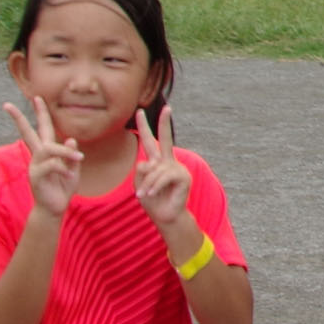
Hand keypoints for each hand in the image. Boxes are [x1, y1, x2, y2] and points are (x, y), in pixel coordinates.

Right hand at [3, 96, 81, 217]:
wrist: (55, 208)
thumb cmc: (63, 187)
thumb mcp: (73, 169)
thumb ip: (72, 155)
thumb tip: (72, 140)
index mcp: (46, 152)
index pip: (41, 129)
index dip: (40, 113)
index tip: (36, 97)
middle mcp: (38, 156)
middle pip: (28, 133)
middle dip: (19, 118)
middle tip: (7, 104)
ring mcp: (35, 165)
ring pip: (48, 149)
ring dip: (64, 152)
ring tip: (79, 160)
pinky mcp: (36, 176)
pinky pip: (51, 165)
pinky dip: (63, 168)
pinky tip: (70, 175)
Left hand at [132, 106, 191, 227]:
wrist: (165, 216)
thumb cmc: (152, 200)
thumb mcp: (140, 183)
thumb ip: (141, 170)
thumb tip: (149, 162)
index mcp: (157, 161)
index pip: (150, 141)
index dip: (144, 127)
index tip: (140, 112)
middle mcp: (168, 161)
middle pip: (166, 139)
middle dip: (164, 123)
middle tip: (167, 107)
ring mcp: (177, 168)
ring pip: (155, 168)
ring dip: (146, 184)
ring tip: (143, 195)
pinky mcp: (183, 177)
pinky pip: (163, 177)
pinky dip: (154, 186)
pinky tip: (151, 194)